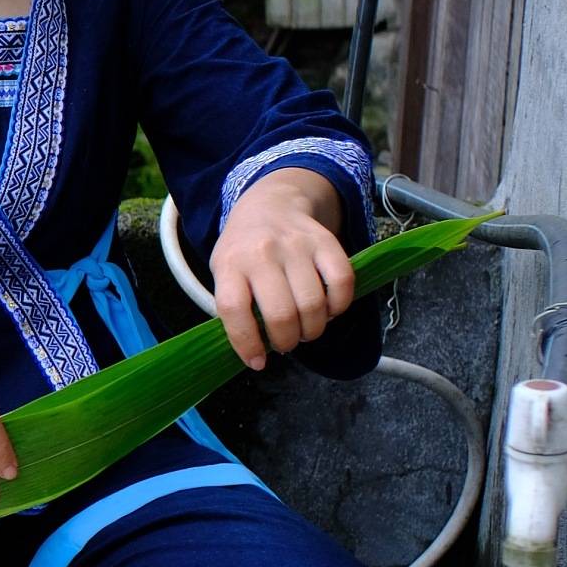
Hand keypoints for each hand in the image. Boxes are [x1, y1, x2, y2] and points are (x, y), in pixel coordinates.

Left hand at [208, 169, 355, 370]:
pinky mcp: (326, 242)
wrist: (271, 204)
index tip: (257, 362)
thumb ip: (235, 306)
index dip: (246, 343)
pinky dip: (339, 307)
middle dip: (287, 341)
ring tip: (306, 329)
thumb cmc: (244, 251)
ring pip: (313, 304)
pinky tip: (328, 310)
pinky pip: (342, 283)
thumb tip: (255, 352)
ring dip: (313, 329)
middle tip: (287, 343)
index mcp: (229, 263)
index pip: (235, 310)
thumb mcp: (224, 273)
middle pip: (281, 313)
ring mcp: (296, 245)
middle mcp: (262, 253)